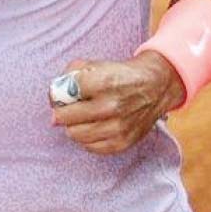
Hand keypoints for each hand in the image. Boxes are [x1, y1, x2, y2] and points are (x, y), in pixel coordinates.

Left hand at [49, 52, 182, 154]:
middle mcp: (111, 106)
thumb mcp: (97, 64)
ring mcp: (117, 127)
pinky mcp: (122, 142)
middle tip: (68, 108)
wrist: (156, 87)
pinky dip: (87, 139)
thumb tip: (55, 96)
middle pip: (65, 117)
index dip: (58, 92)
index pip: (65, 91)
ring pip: (75, 134)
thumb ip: (71, 74)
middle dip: (62, 112)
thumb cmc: (121, 76)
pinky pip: (90, 147)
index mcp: (104, 82)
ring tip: (81, 118)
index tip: (62, 94)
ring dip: (73, 126)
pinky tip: (93, 128)